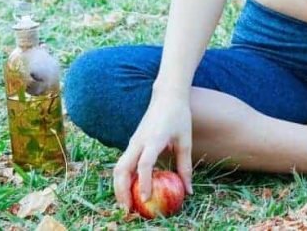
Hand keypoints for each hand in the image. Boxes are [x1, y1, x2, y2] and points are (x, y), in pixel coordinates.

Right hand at [112, 92, 193, 212]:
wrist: (167, 96)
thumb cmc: (179, 117)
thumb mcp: (185, 140)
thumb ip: (185, 166)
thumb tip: (189, 191)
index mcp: (154, 139)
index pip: (144, 164)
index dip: (144, 182)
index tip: (145, 199)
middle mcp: (139, 141)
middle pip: (122, 169)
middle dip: (122, 191)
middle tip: (128, 210)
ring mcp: (133, 142)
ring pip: (118, 167)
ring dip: (119, 187)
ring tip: (126, 205)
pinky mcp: (131, 143)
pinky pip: (122, 163)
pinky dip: (123, 179)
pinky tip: (129, 191)